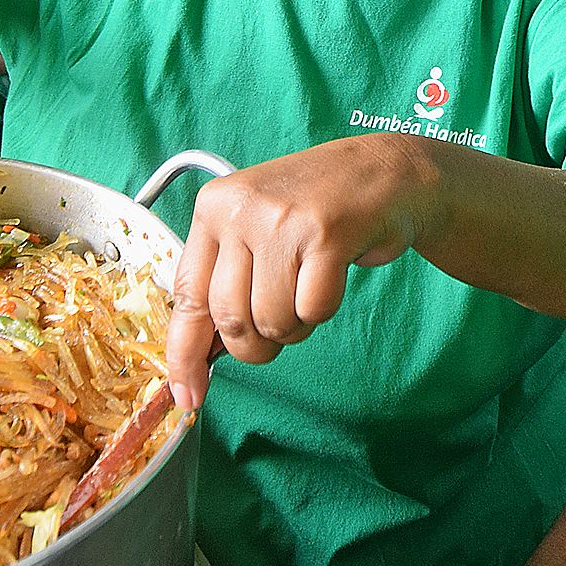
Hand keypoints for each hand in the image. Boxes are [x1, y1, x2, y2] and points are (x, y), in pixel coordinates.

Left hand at [165, 135, 433, 409]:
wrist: (380, 171)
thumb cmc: (312, 212)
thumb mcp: (253, 231)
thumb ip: (223, 284)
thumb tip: (196, 363)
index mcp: (212, 208)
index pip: (187, 296)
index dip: (185, 354)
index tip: (186, 394)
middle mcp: (239, 210)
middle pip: (230, 319)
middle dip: (255, 344)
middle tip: (280, 323)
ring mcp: (281, 220)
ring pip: (272, 321)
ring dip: (295, 323)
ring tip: (308, 284)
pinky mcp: (325, 234)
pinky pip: (313, 309)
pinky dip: (324, 307)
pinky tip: (330, 274)